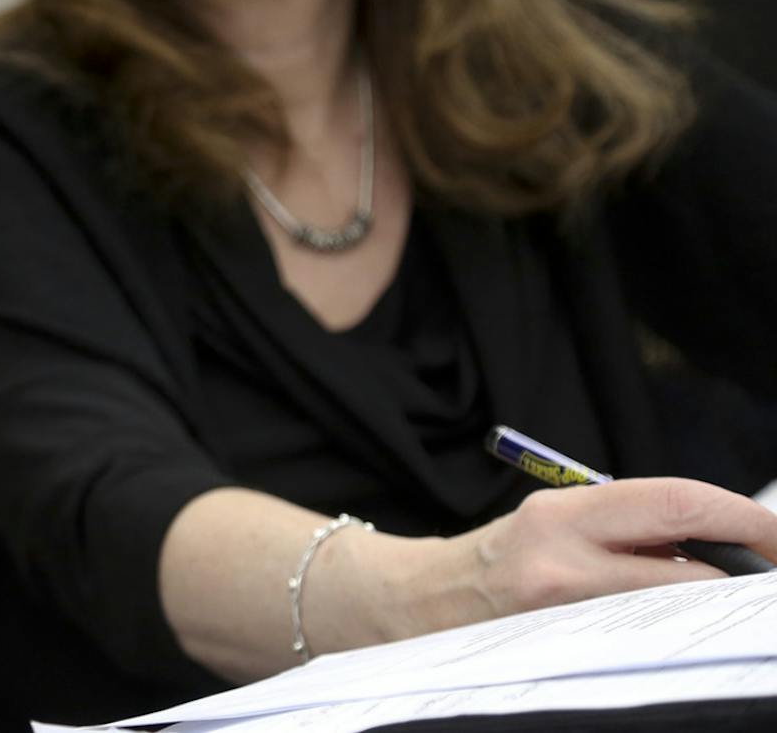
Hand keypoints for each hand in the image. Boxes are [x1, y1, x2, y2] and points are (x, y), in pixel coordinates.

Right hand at [403, 478, 776, 631]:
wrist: (416, 606)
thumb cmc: (499, 562)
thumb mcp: (553, 523)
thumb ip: (626, 527)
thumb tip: (724, 541)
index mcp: (563, 514)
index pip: (679, 501)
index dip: (745, 516)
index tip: (776, 534)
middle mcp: (562, 564)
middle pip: (695, 568)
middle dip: (745, 574)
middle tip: (768, 579)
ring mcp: (564, 617)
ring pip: (678, 612)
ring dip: (706, 607)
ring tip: (700, 604)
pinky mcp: (563, 654)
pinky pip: (647, 643)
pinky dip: (670, 634)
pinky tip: (660, 632)